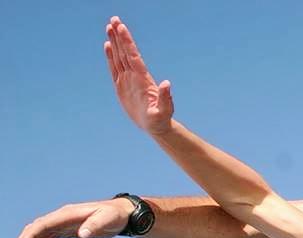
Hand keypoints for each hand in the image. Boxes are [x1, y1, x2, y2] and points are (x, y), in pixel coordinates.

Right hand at [7, 198, 133, 237]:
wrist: (123, 213)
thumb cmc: (116, 216)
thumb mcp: (109, 219)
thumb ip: (96, 225)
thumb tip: (82, 234)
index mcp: (67, 214)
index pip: (42, 226)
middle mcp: (61, 218)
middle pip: (35, 230)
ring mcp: (63, 224)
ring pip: (38, 234)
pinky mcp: (67, 230)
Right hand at [104, 16, 172, 135]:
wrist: (156, 126)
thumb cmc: (161, 120)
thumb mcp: (164, 110)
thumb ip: (165, 97)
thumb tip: (167, 83)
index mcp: (143, 79)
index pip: (133, 56)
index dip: (127, 42)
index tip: (121, 28)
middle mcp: (135, 76)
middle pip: (125, 52)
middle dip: (120, 36)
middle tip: (114, 19)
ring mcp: (128, 80)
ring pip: (119, 57)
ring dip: (115, 42)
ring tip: (109, 26)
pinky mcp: (122, 86)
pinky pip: (114, 68)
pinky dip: (110, 56)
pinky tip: (107, 45)